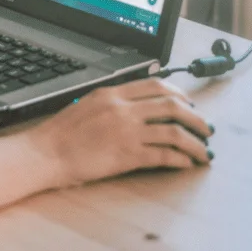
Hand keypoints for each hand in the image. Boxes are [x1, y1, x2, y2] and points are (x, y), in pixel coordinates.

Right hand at [28, 77, 213, 188]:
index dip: (180, 95)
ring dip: (195, 142)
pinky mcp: (127, 154)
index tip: (190, 105)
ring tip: (203, 151)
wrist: (45, 153)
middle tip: (206, 129)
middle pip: (172, 106)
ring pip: (174, 132)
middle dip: (196, 118)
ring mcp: (126, 131)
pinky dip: (180, 160)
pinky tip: (186, 164)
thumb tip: (137, 109)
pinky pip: (163, 155)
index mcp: (113, 94)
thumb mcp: (87, 106)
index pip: (156, 86)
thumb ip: (112, 103)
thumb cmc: (61, 133)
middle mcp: (123, 108)